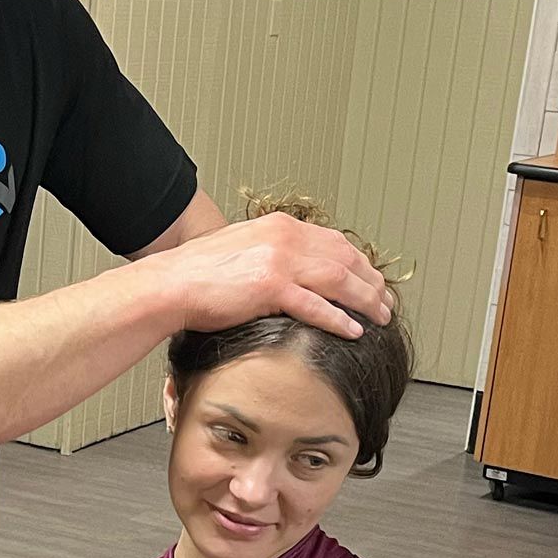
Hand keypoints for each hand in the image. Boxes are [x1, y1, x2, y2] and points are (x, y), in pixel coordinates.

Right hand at [161, 212, 390, 339]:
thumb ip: (268, 254)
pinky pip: (316, 306)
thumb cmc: (197, 275)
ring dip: (365, 300)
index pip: (334, 242)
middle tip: (386, 301)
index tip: (371, 278)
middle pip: (344, 258)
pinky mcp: (270, 287)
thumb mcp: (241, 250)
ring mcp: (279, 262)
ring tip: (381, 317)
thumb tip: (287, 272)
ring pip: (338, 280)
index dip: (359, 262)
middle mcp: (285, 238)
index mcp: (280, 227)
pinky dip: (339, 319)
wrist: (171, 284)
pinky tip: (354, 330)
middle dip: (371, 281)